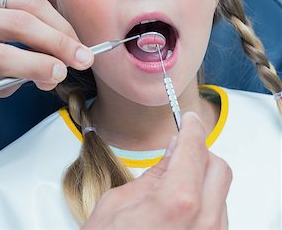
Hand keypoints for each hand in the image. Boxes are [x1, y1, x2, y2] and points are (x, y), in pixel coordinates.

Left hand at [0, 0, 93, 96]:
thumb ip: (13, 79)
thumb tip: (53, 76)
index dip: (33, 66)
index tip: (59, 75)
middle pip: (20, 23)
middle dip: (58, 43)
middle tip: (84, 59)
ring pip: (31, 3)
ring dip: (61, 26)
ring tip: (78, 46)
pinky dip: (50, 12)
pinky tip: (61, 29)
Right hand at [83, 112, 231, 229]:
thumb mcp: (117, 205)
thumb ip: (152, 174)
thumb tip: (172, 151)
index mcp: (177, 204)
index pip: (194, 149)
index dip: (192, 128)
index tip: (188, 120)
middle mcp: (203, 224)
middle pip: (218, 167)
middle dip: (200, 153)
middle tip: (179, 150)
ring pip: (221, 192)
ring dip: (202, 179)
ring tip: (174, 183)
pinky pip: (217, 215)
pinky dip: (203, 201)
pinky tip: (180, 207)